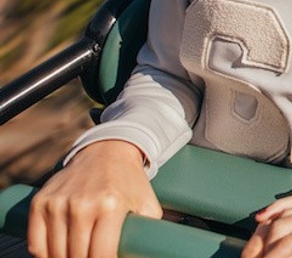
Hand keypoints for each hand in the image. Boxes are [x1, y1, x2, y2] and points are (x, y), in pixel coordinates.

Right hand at [27, 140, 160, 257]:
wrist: (107, 152)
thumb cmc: (129, 184)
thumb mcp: (148, 205)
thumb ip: (148, 233)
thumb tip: (143, 254)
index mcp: (111, 206)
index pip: (101, 254)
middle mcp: (82, 204)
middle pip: (77, 256)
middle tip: (93, 257)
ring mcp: (58, 203)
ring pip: (55, 253)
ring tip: (80, 254)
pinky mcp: (41, 202)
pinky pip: (35, 244)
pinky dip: (44, 255)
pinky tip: (58, 253)